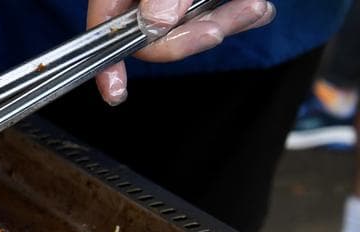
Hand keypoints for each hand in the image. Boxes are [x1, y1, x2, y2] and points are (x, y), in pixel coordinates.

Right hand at [88, 0, 276, 104]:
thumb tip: (152, 24)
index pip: (106, 25)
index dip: (108, 61)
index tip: (115, 91)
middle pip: (153, 32)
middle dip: (189, 38)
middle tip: (216, 31)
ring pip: (192, 27)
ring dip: (226, 25)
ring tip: (253, 9)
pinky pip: (220, 14)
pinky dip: (241, 16)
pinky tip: (256, 9)